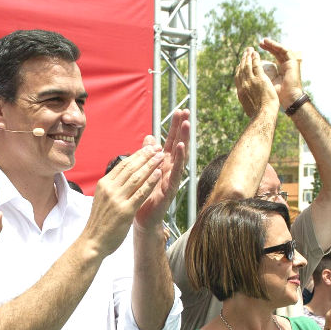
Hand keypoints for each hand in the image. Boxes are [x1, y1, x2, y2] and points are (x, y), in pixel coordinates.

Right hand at [83, 144, 164, 255]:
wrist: (93, 241)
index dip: (138, 155)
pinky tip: (158, 174)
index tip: (149, 148)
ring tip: (161, 157)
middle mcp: (109, 189)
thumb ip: (113, 186)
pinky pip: (140, 193)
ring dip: (150, 165)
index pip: (123, 164)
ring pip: (136, 177)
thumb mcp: (103, 198)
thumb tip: (124, 174)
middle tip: (157, 147)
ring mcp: (116, 199)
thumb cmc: (100, 222)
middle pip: (130, 167)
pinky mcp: (125, 211)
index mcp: (104, 184)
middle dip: (146, 156)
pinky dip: (150, 182)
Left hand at [134, 110, 189, 229]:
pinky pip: (176, 172)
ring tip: (187, 124)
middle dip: (182, 128)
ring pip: (180, 156)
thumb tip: (150, 137)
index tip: (180, 110)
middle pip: (178, 144)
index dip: (175, 126)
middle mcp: (170, 169)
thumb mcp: (144, 170)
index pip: (171, 141)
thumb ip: (148, 154)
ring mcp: (172, 178)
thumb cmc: (145, 195)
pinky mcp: (171, 188)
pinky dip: (179, 160)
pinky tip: (181, 148)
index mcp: (163, 163)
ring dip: (184, 139)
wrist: (143, 219)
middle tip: (187, 111)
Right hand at [234, 48, 278, 117]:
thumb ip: (248, 103)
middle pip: (241, 69)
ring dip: (248, 56)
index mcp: (240, 92)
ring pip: (247, 65)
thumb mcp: (249, 109)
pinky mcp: (259, 79)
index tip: (240, 64)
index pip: (238, 78)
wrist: (263, 115)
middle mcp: (243, 85)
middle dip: (243, 60)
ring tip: (250, 50)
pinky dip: (255, 58)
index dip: (239, 69)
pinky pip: (256, 65)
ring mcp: (250, 81)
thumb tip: (248, 106)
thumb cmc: (259, 115)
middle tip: (245, 53)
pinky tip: (256, 53)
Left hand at [259, 38, 303, 108]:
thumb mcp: (265, 84)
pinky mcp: (293, 62)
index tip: (253, 53)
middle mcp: (286, 66)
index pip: (272, 59)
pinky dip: (277, 46)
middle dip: (268, 47)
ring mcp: (290, 64)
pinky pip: (285, 51)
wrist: (289, 99)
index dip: (263, 55)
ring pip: (280, 50)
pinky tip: (270, 43)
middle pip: (276, 53)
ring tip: (264, 41)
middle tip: (259, 44)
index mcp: (281, 71)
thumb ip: (260, 77)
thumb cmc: (277, 95)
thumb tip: (249, 75)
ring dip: (272, 45)